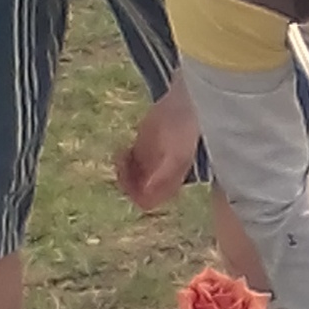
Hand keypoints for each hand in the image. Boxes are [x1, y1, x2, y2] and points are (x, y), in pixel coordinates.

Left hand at [113, 81, 200, 212]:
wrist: (186, 106)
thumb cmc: (185, 132)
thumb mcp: (176, 155)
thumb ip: (163, 175)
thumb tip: (147, 190)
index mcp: (168, 182)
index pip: (147, 202)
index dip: (134, 195)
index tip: (129, 179)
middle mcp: (159, 176)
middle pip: (135, 191)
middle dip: (125, 181)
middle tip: (122, 163)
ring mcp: (150, 163)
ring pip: (129, 178)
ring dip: (122, 170)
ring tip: (122, 153)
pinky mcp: (143, 148)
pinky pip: (127, 163)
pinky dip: (122, 159)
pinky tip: (123, 148)